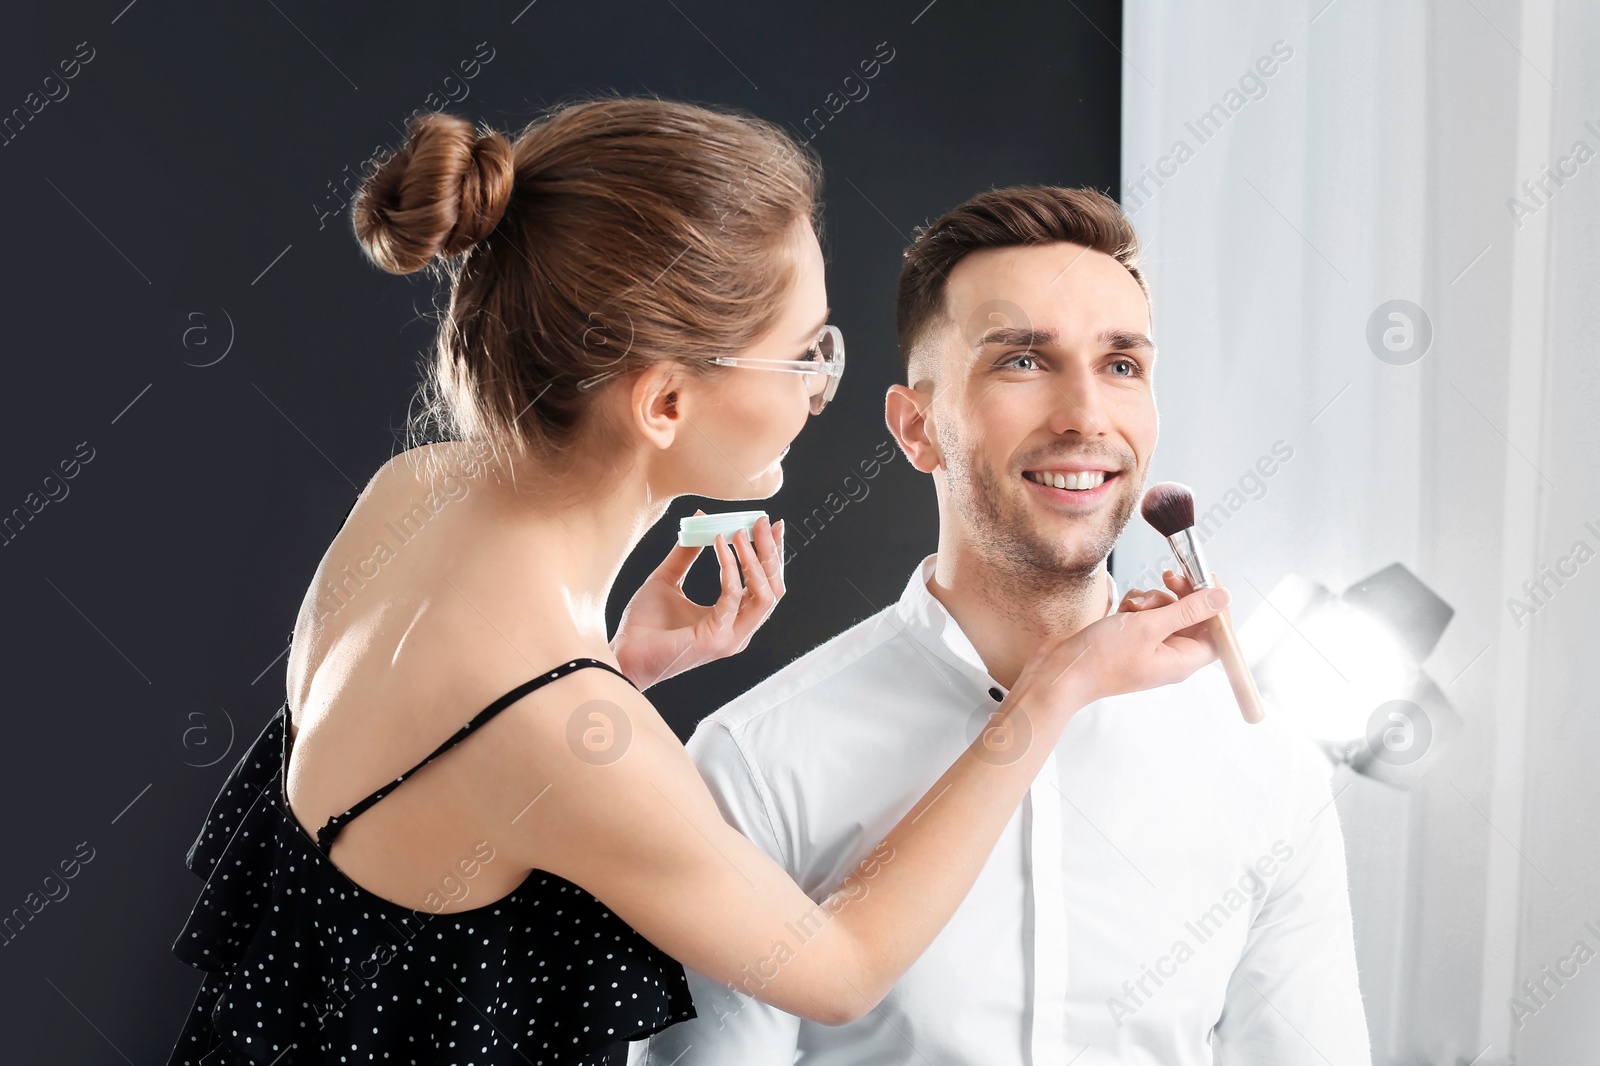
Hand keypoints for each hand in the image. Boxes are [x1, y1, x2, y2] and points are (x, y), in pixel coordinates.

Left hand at [609, 512, 786, 689]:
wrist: (623, 653)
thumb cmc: (643, 625)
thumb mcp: (666, 579)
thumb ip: (685, 553)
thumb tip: (699, 519)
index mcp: (732, 620)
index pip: (766, 586)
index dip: (771, 554)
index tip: (770, 525)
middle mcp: (738, 631)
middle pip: (773, 588)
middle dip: (770, 552)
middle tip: (763, 522)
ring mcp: (730, 637)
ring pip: (764, 595)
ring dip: (754, 559)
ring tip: (739, 531)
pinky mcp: (717, 638)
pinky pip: (732, 596)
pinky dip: (729, 567)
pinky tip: (718, 543)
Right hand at [1009, 573, 1230, 720]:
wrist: (1061, 672)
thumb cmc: (1102, 658)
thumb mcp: (1149, 627)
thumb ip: (1188, 610)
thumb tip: (1222, 598)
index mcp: (1182, 660)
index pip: (1217, 631)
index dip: (1215, 604)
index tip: (1205, 577)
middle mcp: (1170, 656)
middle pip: (1192, 618)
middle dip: (1180, 596)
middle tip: (1169, 577)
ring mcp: (1149, 648)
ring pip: (1167, 612)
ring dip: (1153, 599)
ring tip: (1134, 606)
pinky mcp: (1131, 640)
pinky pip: (1146, 615)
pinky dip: (1137, 606)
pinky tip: (1123, 610)